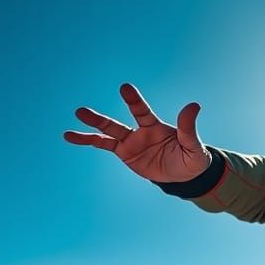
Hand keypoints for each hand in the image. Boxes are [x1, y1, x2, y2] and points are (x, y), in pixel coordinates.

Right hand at [64, 83, 210, 182]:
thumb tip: (194, 106)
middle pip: (117, 123)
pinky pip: (104, 145)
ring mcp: (131, 142)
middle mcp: (140, 131)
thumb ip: (189, 128)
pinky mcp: (125, 153)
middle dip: (100, 118)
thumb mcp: (193, 146)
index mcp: (156, 127)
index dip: (134, 101)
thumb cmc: (192, 158)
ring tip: (75, 117)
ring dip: (92, 125)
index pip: (142, 111)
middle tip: (80, 110)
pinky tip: (70, 135)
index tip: (124, 88)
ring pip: (107, 132)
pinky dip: (88, 140)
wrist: (185, 176)